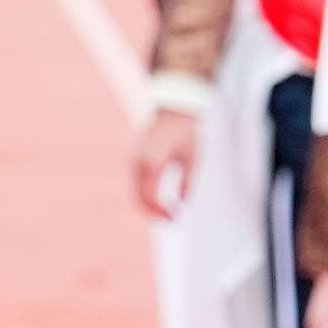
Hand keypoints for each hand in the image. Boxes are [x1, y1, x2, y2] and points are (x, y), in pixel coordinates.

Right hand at [128, 103, 200, 219]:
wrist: (174, 106)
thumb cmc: (186, 131)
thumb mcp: (193, 159)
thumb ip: (187, 184)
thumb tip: (182, 205)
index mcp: (152, 162)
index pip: (150, 197)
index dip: (161, 212)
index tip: (176, 218)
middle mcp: (139, 162)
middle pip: (137, 198)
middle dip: (152, 214)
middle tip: (170, 221)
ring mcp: (135, 159)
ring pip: (135, 191)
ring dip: (148, 206)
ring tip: (167, 214)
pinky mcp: (136, 157)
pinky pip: (137, 183)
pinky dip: (146, 195)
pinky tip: (161, 200)